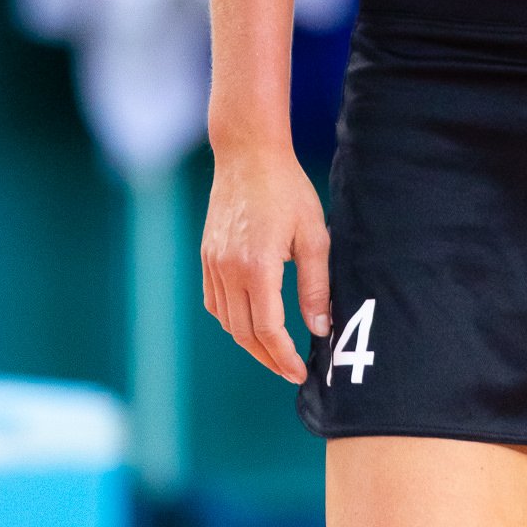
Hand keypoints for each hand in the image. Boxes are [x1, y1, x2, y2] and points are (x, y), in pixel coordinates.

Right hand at [201, 143, 330, 383]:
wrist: (248, 155)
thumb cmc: (287, 189)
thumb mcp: (313, 235)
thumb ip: (315, 285)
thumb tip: (320, 328)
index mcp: (257, 267)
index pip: (267, 330)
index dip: (283, 357)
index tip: (300, 372)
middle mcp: (228, 270)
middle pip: (244, 333)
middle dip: (268, 357)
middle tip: (290, 370)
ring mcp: (213, 264)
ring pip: (227, 321)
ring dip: (249, 342)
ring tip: (274, 351)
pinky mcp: (207, 257)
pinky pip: (215, 302)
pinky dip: (231, 320)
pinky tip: (250, 322)